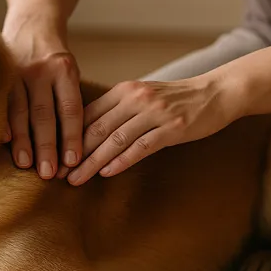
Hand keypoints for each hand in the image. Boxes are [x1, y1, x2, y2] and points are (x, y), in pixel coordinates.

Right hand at [2, 22, 83, 179]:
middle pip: (45, 114)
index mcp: (64, 71)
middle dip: (47, 146)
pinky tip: (4, 142)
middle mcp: (41, 71)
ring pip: (21, 111)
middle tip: (48, 173)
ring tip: (26, 164)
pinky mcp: (0, 73)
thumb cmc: (55, 59)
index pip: (70, 109)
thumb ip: (69, 100)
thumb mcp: (70, 72)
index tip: (73, 162)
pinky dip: (3, 122)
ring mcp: (18, 71)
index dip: (72, 137)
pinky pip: (1, 102)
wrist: (32, 23)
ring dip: (23, 140)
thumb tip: (73, 145)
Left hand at [67, 75, 240, 185]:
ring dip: (92, 162)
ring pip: (115, 140)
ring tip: (76, 180)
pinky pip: (141, 146)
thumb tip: (89, 133)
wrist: (217, 93)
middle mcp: (136, 98)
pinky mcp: (171, 128)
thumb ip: (119, 110)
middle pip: (96, 129)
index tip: (53, 157)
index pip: (88, 115)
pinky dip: (121, 161)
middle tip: (56, 174)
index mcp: (125, 90)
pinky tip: (107, 173)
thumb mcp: (145, 98)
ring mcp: (154, 113)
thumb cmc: (178, 99)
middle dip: (74, 154)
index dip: (68, 137)